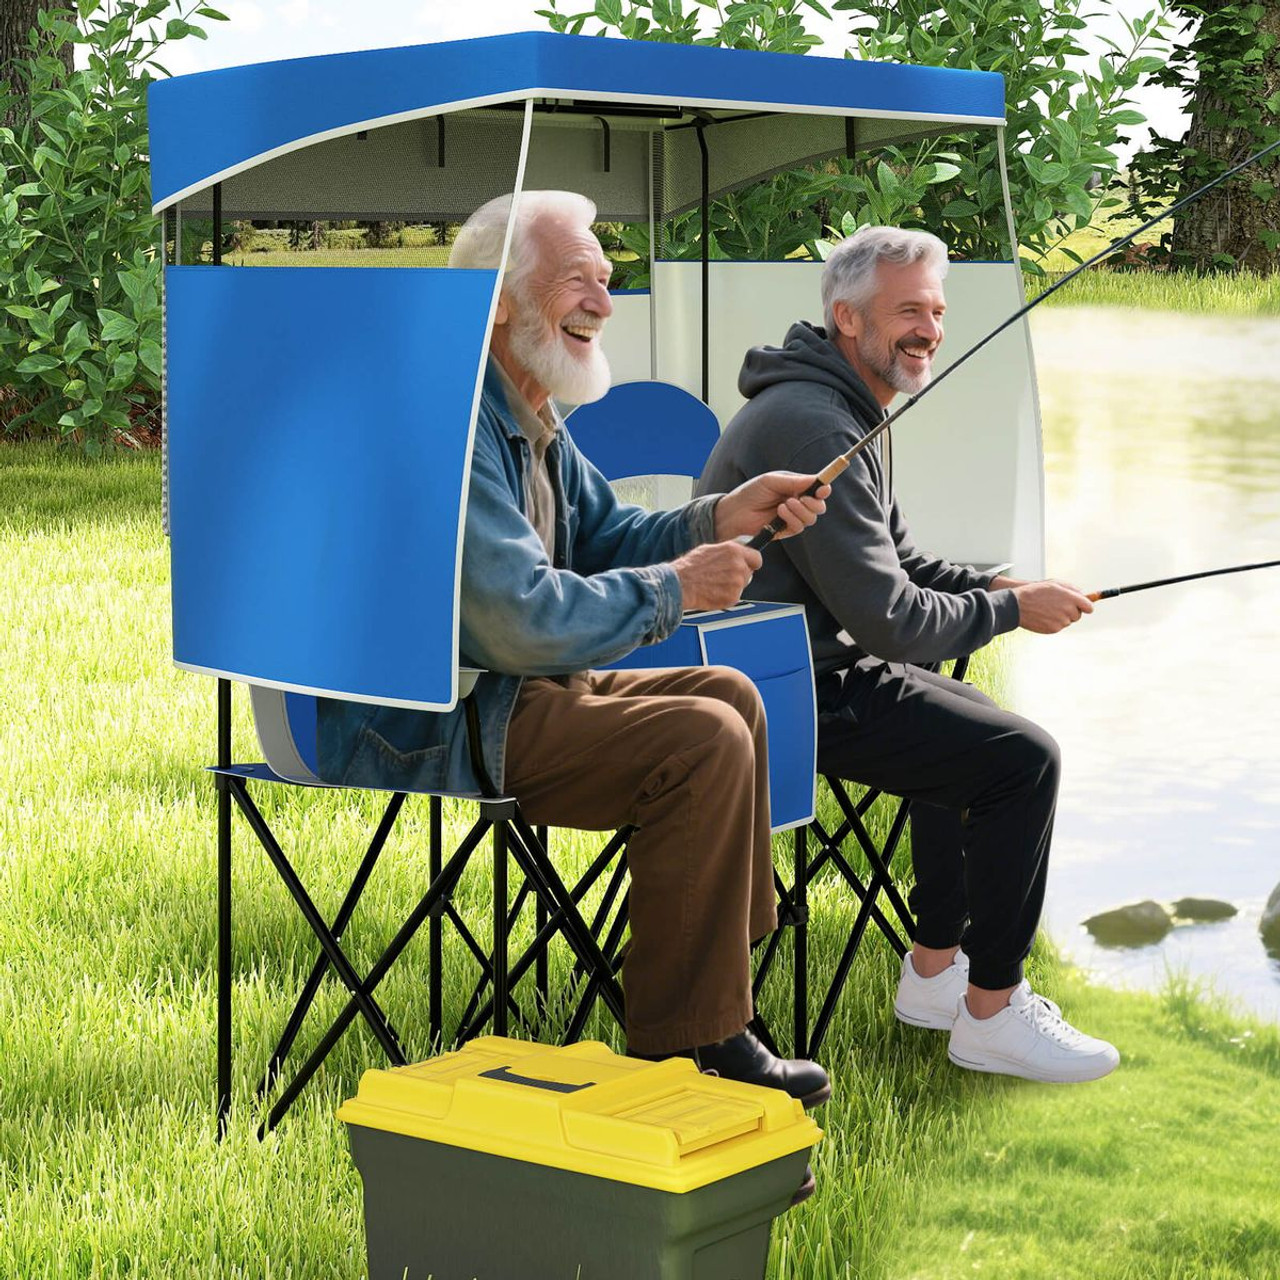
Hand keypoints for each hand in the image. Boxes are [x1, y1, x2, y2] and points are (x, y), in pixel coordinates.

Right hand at [671, 541, 762, 611]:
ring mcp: (737, 583)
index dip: (751, 563)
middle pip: (749, 573)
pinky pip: (735, 596)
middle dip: (739, 575)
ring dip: (732, 586)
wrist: (680, 584)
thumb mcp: (709, 549)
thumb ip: (727, 552)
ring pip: (741, 586)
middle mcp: (738, 565)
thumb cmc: (690, 567)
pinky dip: (726, 596)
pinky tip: (713, 592)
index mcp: (733, 551)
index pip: (756, 558)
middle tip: (722, 577)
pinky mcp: (733, 597)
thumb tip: (736, 552)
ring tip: (714, 584)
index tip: (748, 566)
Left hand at [715, 472, 830, 541]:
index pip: (817, 490)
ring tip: (784, 505)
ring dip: (801, 511)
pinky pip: (799, 527)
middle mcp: (797, 503)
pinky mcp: (786, 531)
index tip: (823, 489)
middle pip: (819, 506)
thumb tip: (816, 481)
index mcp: (796, 488)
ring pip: (811, 518)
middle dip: (814, 503)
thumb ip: (794, 481)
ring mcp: (792, 518)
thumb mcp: (771, 481)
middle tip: (802, 498)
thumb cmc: (751, 493)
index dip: (824, 489)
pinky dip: (792, 519)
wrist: (734, 512)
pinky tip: (780, 512)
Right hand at [1012, 580, 1094, 633]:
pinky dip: (1053, 622)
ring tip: (1047, 609)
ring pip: (1068, 621)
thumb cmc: (1036, 591)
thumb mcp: (1055, 584)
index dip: (1086, 606)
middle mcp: (1068, 610)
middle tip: (1058, 605)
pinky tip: (1043, 616)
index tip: (1084, 607)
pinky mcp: (1054, 629)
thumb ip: (1072, 589)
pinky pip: (1059, 627)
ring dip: (1061, 617)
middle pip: (1078, 615)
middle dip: (1071, 611)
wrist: (1017, 604)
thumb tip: (1083, 595)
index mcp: (1071, 598)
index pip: (1089, 607)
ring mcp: (1061, 621)